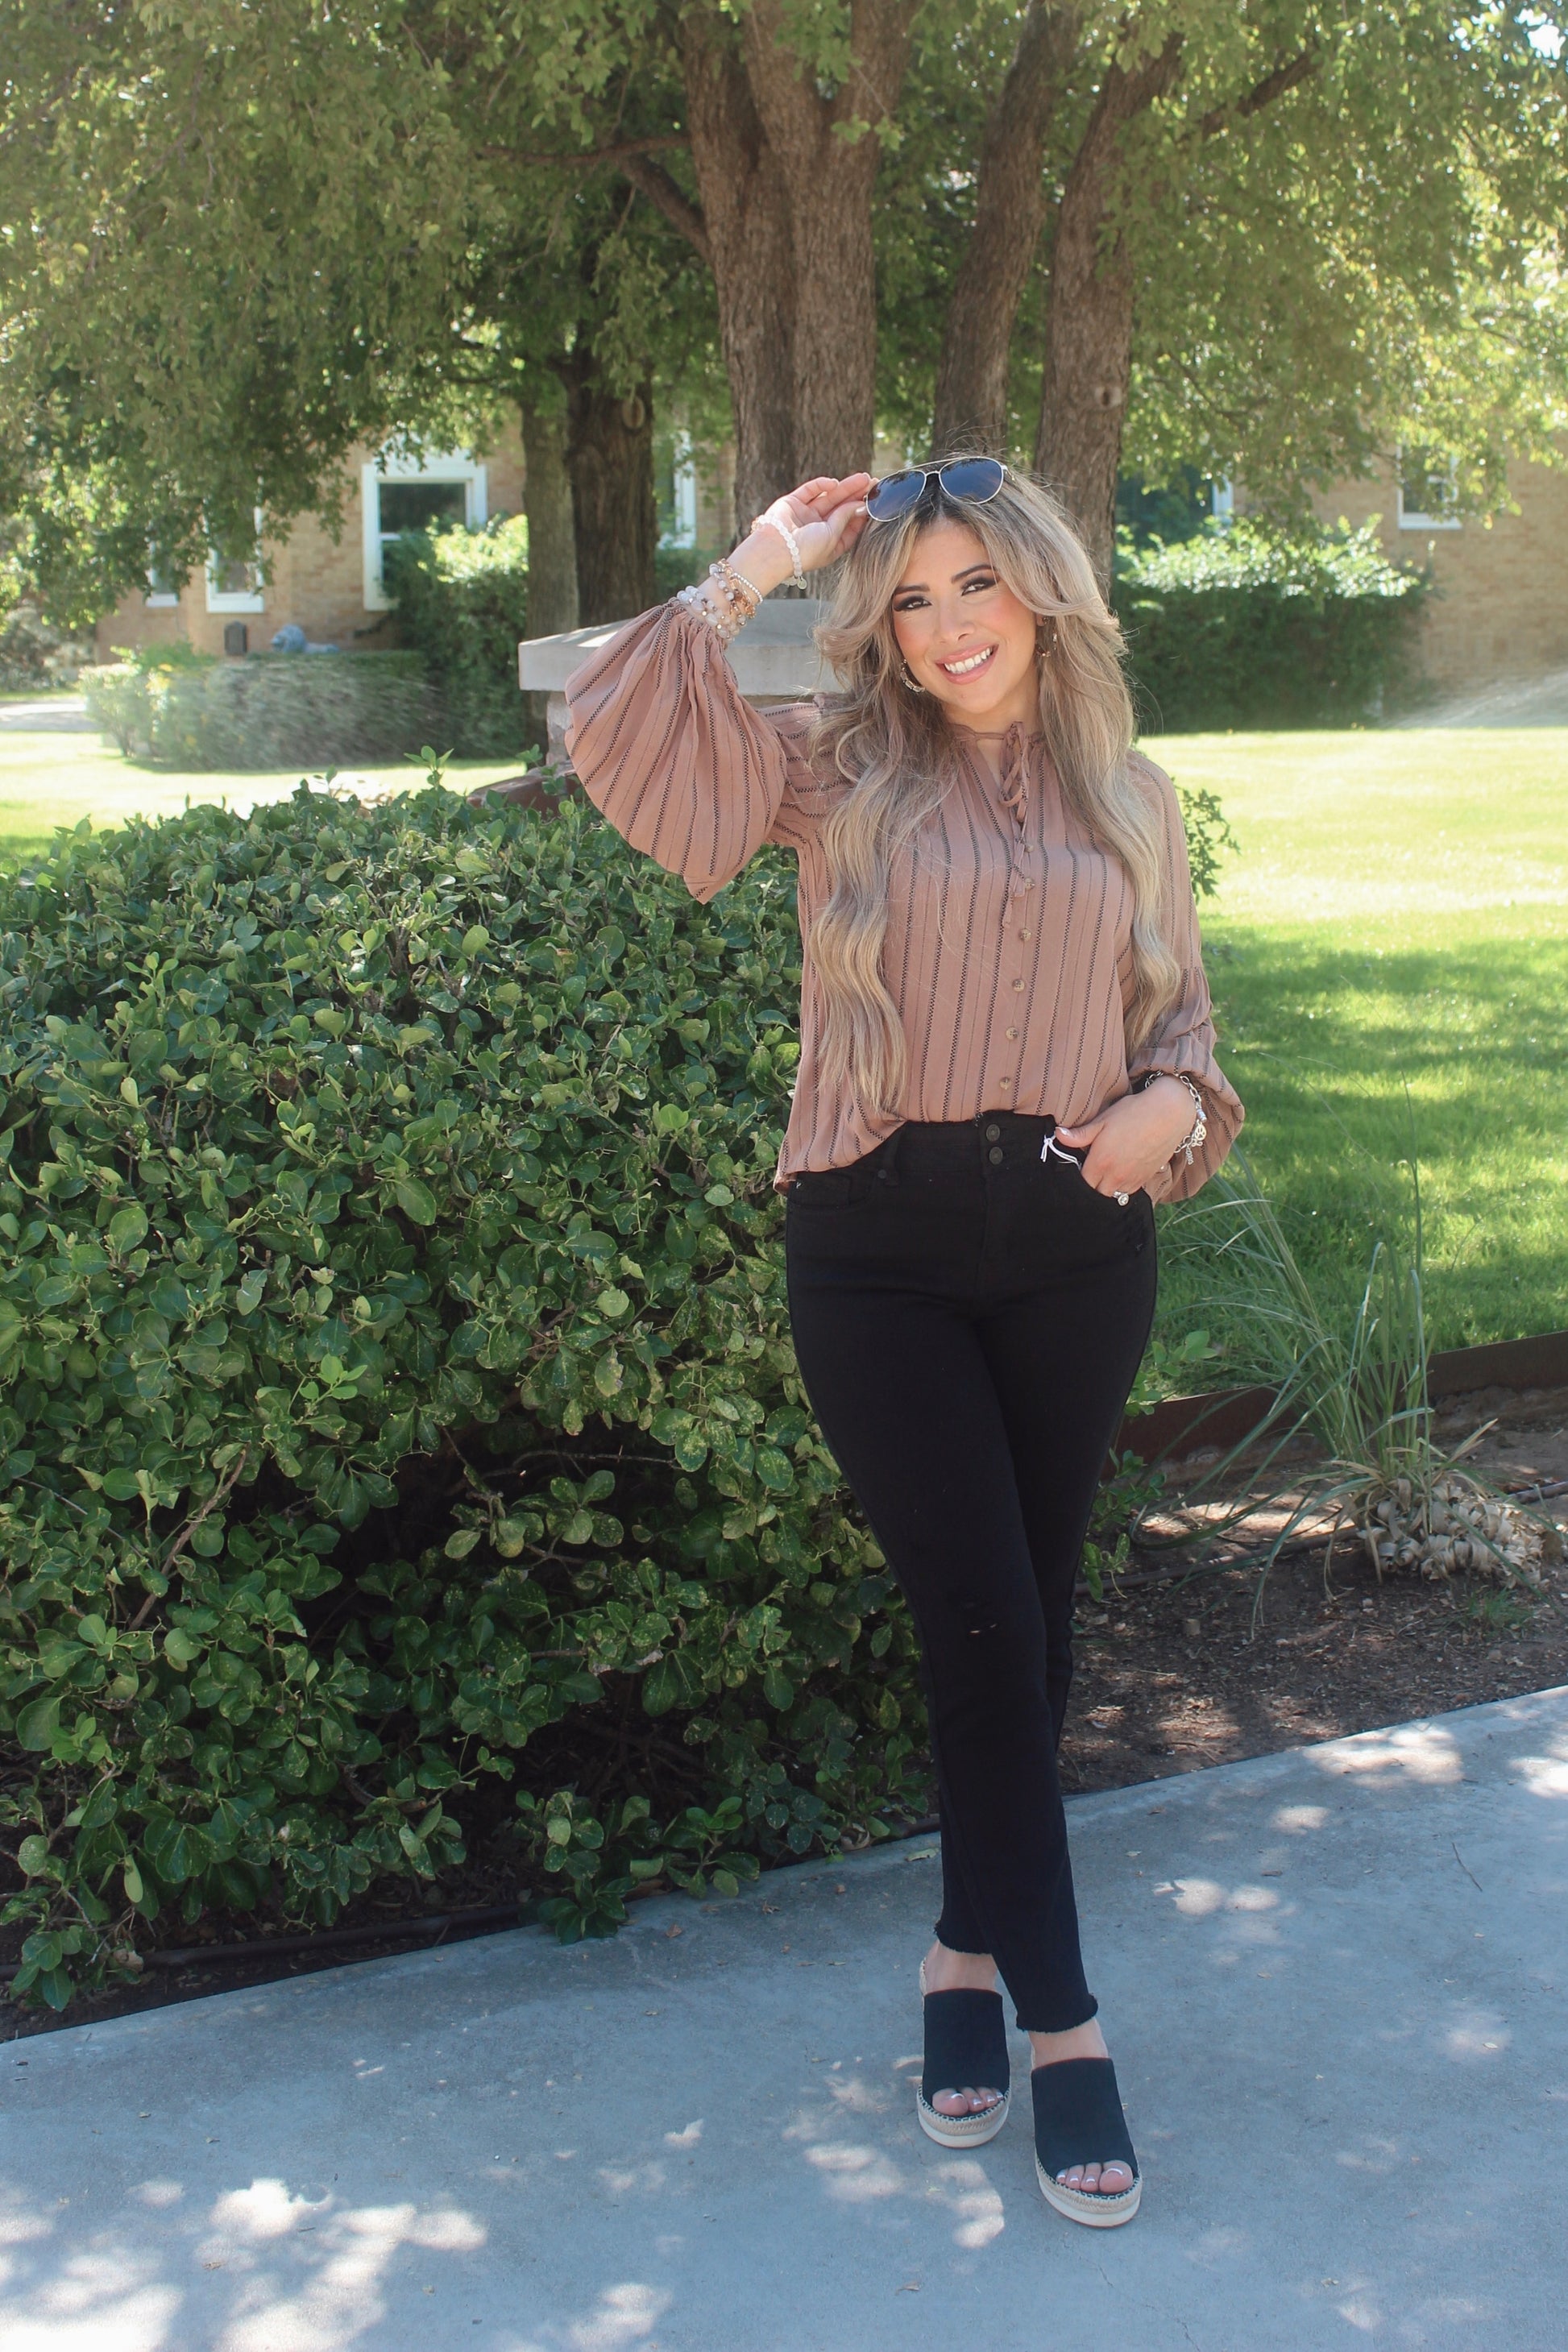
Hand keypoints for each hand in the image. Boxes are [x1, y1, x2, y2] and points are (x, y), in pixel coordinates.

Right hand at [744, 474, 874, 581]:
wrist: (776, 549)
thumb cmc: (806, 550)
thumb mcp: (832, 536)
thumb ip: (845, 517)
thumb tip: (860, 504)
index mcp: (829, 544)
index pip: (850, 526)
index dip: (862, 513)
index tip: (875, 502)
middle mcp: (818, 529)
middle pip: (841, 509)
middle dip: (857, 496)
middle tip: (873, 484)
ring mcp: (805, 515)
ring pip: (829, 498)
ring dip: (845, 488)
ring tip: (863, 478)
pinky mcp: (793, 503)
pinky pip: (810, 490)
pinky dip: (822, 485)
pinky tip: (834, 483)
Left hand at [1055, 1078, 1193, 1198]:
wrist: (1169, 1114)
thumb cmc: (1133, 1113)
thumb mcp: (1103, 1121)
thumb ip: (1079, 1134)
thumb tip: (1057, 1135)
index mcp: (1100, 1163)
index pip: (1082, 1183)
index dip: (1077, 1178)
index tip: (1079, 1167)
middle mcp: (1115, 1176)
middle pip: (1096, 1193)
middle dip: (1091, 1185)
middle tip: (1090, 1171)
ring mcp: (1132, 1180)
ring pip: (1112, 1195)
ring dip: (1106, 1188)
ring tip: (1105, 1174)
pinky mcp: (1145, 1179)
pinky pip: (1128, 1192)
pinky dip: (1122, 1187)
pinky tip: (1121, 1173)